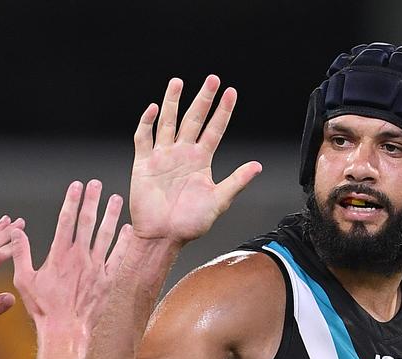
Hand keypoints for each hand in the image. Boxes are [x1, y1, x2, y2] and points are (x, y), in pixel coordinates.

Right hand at [12, 180, 129, 337]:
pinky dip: (123, 242)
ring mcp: (95, 268)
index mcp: (59, 255)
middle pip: (87, 222)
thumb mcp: (24, 280)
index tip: (76, 186)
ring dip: (111, 215)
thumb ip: (21, 253)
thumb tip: (16, 232)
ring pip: (106, 235)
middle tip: (96, 184)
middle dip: (91, 200)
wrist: (65, 331)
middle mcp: (79, 257)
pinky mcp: (107, 280)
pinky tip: (127, 229)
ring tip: (116, 199)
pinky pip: (118, 257)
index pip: (66, 220)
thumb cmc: (43, 309)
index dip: (71, 201)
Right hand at [130, 75, 262, 245]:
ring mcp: (163, 157)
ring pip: (167, 122)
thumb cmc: (190, 223)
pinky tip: (151, 109)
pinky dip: (146, 123)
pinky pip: (144, 138)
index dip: (222, 111)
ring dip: (172, 103)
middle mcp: (183, 154)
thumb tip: (257, 166)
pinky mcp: (144, 164)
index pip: (214, 129)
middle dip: (202, 99)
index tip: (231, 92)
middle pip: (193, 119)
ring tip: (177, 83)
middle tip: (211, 79)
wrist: (163, 236)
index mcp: (201, 161)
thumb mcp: (218, 201)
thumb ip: (236, 182)